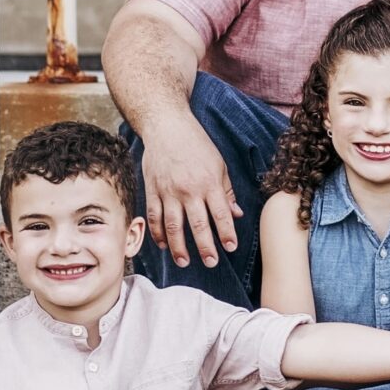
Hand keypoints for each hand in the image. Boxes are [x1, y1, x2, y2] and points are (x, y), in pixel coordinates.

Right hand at [143, 110, 241, 268]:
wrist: (166, 127)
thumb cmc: (196, 145)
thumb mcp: (219, 164)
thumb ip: (226, 191)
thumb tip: (236, 214)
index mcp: (209, 183)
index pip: (221, 214)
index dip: (227, 233)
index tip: (231, 248)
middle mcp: (189, 190)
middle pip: (198, 225)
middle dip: (205, 247)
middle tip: (211, 263)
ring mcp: (168, 192)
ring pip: (173, 226)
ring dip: (179, 247)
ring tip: (184, 262)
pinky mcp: (152, 190)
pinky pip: (154, 217)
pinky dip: (158, 233)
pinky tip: (163, 245)